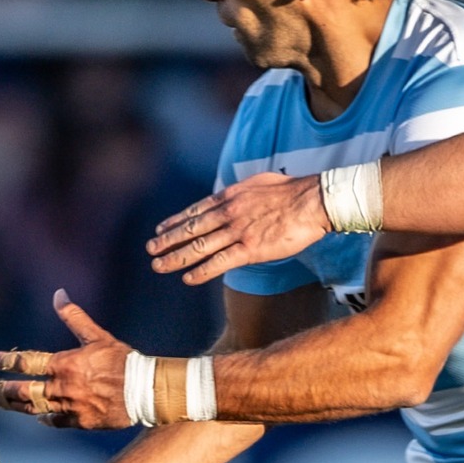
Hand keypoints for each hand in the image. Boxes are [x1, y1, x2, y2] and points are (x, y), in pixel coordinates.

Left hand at [0, 291, 132, 427]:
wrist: (146, 390)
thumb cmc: (123, 361)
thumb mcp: (98, 336)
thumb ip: (74, 317)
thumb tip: (58, 294)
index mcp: (65, 364)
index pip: (25, 362)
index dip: (5, 361)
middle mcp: (63, 387)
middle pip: (22, 390)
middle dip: (2, 387)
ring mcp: (70, 406)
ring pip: (33, 408)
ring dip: (13, 405)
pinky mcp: (81, 421)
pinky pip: (55, 422)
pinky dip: (43, 418)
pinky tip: (37, 417)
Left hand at [147, 171, 328, 285]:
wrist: (313, 201)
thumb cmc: (293, 192)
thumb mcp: (259, 183)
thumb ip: (242, 193)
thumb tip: (234, 196)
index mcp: (230, 197)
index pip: (195, 211)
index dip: (175, 221)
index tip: (160, 228)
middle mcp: (228, 213)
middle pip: (190, 229)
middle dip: (167, 240)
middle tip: (150, 249)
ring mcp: (238, 232)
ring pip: (199, 246)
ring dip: (176, 257)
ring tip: (159, 266)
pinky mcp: (251, 249)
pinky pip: (220, 262)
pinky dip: (202, 271)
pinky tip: (188, 278)